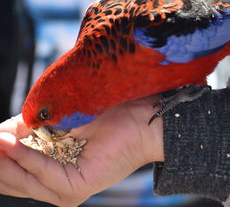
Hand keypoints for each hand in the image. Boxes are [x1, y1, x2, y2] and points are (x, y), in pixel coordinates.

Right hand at [0, 95, 163, 206]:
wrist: (139, 121)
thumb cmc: (105, 116)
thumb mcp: (57, 122)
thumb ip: (29, 131)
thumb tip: (1, 134)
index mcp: (49, 169)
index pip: (11, 167)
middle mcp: (55, 183)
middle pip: (11, 177)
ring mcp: (66, 189)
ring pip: (23, 178)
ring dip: (5, 158)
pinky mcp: (77, 188)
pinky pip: (45, 173)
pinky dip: (27, 158)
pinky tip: (11, 143)